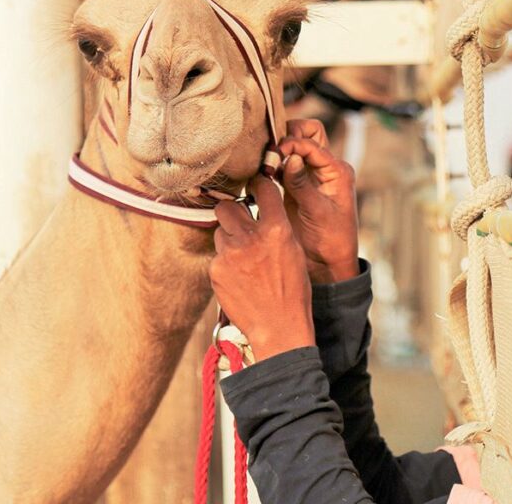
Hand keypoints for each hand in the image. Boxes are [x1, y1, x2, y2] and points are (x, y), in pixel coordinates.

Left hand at [210, 175, 314, 361]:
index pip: (262, 188)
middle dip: (233, 212)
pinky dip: (225, 262)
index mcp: (277, 230)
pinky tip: (238, 276)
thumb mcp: (294, 251)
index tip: (255, 184)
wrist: (278, 327)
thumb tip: (262, 207)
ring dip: (229, 238)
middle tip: (240, 222)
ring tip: (243, 257)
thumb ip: (277, 226)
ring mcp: (230, 254)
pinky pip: (217, 255)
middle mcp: (251, 238)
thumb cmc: (292, 290)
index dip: (258, 184)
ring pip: (220, 231)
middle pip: (227, 206)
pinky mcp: (216, 270)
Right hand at [279, 119, 359, 284]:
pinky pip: (282, 166)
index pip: (314, 141)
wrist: (327, 264)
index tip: (277, 153)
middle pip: (307, 133)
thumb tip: (290, 157)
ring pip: (294, 147)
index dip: (294, 142)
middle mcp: (325, 168)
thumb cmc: (330, 240)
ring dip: (278, 149)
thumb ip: (302, 184)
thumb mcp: (318, 212)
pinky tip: (261, 173)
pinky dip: (272, 164)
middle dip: (288, 134)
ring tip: (264, 163)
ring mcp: (309, 176)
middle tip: (271, 151)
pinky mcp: (295, 187)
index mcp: (337, 171)